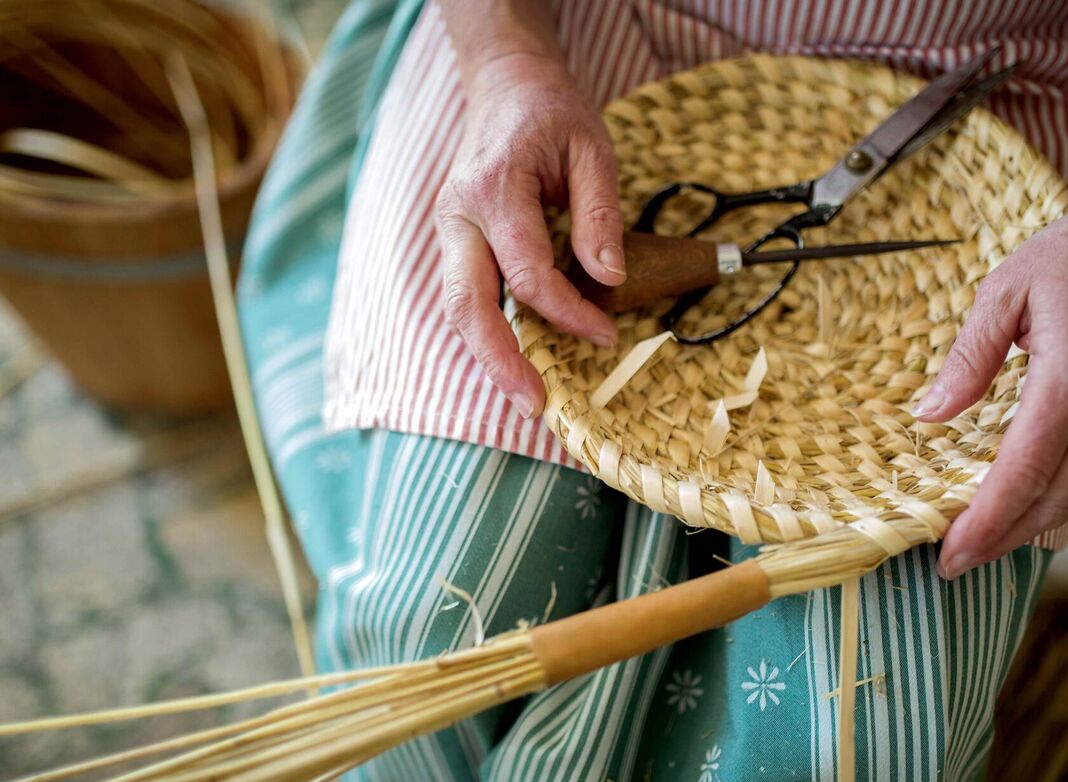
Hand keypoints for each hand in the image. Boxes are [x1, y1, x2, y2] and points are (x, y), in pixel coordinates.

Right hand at [435, 53, 623, 418]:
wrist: (505, 84)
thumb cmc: (551, 112)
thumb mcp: (592, 148)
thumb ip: (600, 213)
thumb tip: (610, 279)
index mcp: (493, 187)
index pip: (527, 272)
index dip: (568, 312)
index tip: (606, 335)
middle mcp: (458, 214)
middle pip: (468, 304)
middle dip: (500, 361)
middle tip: (535, 404)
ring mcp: (450, 230)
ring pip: (459, 308)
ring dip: (488, 357)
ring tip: (524, 396)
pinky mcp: (456, 243)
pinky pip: (467, 297)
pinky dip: (489, 333)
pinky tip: (515, 361)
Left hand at [914, 183, 1067, 578]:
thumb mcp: (1004, 291)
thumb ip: (967, 360)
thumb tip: (930, 416)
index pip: (1022, 473)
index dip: (984, 524)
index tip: (949, 556)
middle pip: (1055, 500)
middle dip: (1002, 540)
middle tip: (956, 564)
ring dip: (1031, 522)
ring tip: (983, 539)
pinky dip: (1061, 491)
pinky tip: (1028, 498)